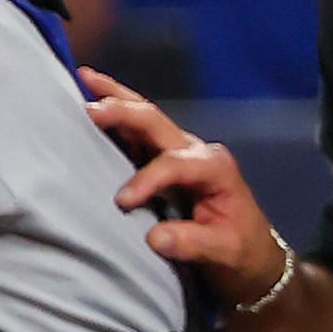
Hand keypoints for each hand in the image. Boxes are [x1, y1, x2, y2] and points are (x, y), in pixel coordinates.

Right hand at [83, 68, 290, 306]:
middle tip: (89, 107)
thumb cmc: (240, 251)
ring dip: (113, 97)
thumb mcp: (224, 251)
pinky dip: (114, 111)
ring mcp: (178, 150)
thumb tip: (155, 237)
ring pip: (144, 116)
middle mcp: (196, 150)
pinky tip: (92, 99)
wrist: (248, 254)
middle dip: (122, 110)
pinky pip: (136, 130)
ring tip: (84, 77)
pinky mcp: (162, 158)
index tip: (121, 202)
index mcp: (214, 167)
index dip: (145, 179)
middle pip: (155, 121)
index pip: (173, 164)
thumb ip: (192, 243)